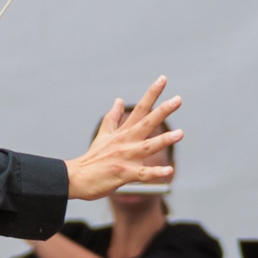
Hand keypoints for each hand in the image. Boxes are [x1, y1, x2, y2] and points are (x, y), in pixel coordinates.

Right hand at [65, 77, 182, 199]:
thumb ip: (113, 117)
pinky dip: (156, 172)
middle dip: (163, 111)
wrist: (76, 178)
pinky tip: (169, 171)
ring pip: (148, 146)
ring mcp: (125, 157)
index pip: (140, 109)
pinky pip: (143, 174)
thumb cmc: (92, 158)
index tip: (163, 79)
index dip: (152, 94)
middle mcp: (126, 141)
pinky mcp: (124, 174)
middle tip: (178, 99)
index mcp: (123, 132)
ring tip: (180, 133)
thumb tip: (119, 100)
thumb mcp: (103, 134)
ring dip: (164, 140)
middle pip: (147, 123)